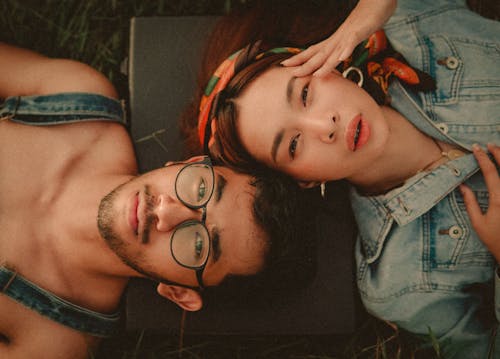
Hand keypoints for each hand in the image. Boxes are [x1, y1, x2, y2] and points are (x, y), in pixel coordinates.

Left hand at [281, 0, 396, 76]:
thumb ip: (339, 50)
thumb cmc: (363, 21)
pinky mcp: (359, 31)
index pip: (312, 52)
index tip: (284, 65)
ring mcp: (347, 35)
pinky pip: (353, 41)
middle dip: (305, 65)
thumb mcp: (348, 38)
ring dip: (325, 64)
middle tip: (292, 73)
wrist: (376, 3)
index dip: (299, 59)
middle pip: (319, 54)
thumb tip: (332, 62)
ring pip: (334, 51)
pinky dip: (347, 49)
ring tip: (316, 74)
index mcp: (333, 41)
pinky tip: (342, 58)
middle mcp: (337, 39)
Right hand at [460, 143, 499, 261]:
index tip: (476, 148)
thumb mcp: (478, 223)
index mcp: (499, 199)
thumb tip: (462, 186)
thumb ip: (470, 202)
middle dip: (498, 153)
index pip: (491, 172)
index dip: (483, 158)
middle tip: (490, 146)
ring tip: (499, 153)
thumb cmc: (496, 241)